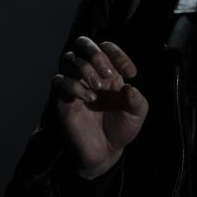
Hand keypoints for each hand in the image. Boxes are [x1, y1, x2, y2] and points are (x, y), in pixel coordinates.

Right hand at [51, 36, 148, 178]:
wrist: (104, 152)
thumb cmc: (121, 128)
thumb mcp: (137, 113)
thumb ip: (137, 100)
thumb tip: (129, 88)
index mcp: (109, 71)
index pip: (106, 47)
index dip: (118, 54)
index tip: (131, 73)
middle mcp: (90, 74)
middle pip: (82, 43)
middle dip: (96, 53)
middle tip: (108, 74)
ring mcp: (74, 85)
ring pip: (69, 59)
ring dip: (85, 68)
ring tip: (98, 87)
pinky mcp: (61, 100)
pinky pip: (59, 81)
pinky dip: (74, 86)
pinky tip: (89, 98)